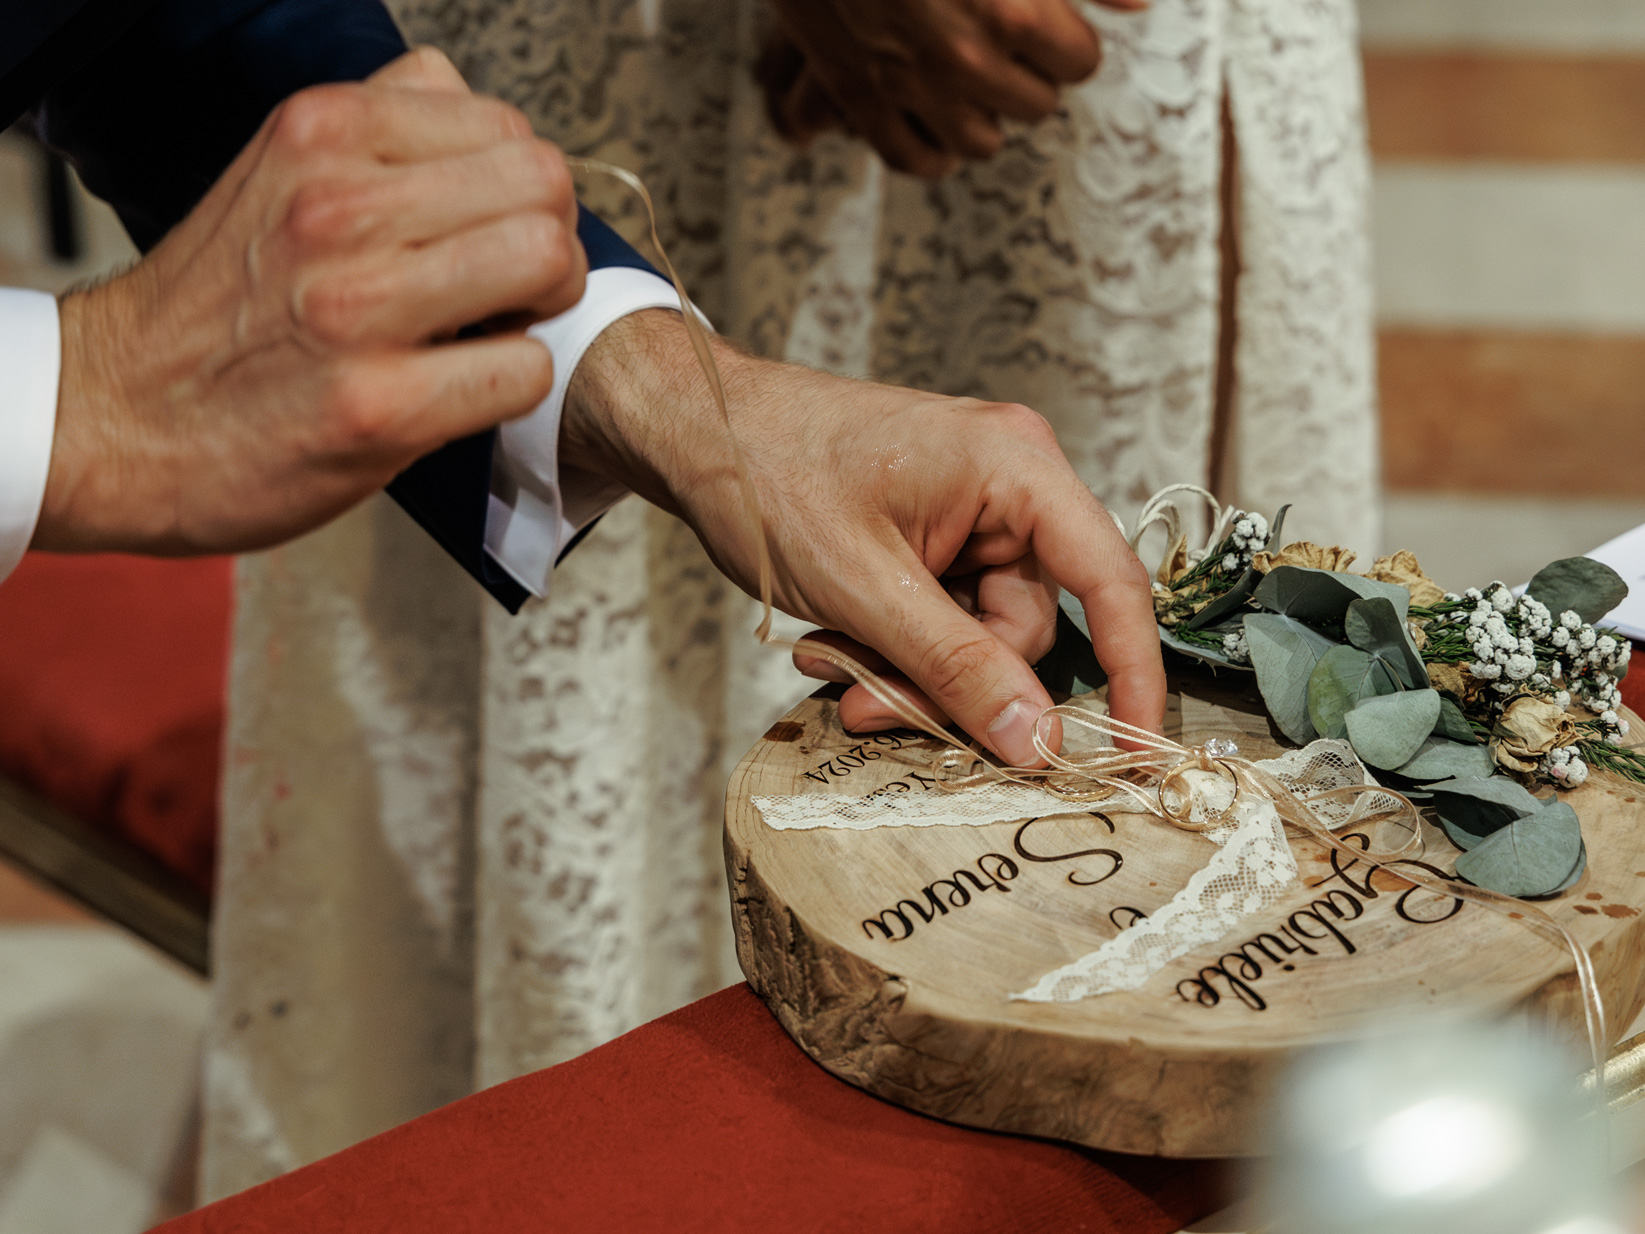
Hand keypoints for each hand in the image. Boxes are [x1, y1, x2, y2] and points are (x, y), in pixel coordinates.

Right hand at [35, 48, 584, 554]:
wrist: (115, 417)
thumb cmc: (216, 306)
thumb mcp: (279, 172)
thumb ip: (381, 129)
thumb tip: (471, 106)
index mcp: (320, 133)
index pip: (507, 128)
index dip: (522, 190)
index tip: (489, 233)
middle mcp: (338, 208)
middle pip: (542, 186)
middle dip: (550, 240)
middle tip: (515, 285)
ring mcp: (357, 308)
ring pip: (545, 262)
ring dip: (544, 306)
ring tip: (496, 329)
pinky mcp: (379, 407)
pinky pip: (524, 370)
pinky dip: (514, 383)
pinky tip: (465, 386)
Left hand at [561, 310, 1163, 764]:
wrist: (695, 427)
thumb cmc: (770, 473)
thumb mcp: (866, 588)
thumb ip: (957, 668)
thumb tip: (1040, 741)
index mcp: (1017, 467)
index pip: (1110, 581)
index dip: (1133, 672)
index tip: (1135, 749)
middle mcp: (1010, 482)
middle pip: (1027, 625)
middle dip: (951, 681)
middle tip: (868, 705)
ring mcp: (971, 508)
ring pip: (978, 633)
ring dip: (909, 668)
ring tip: (831, 658)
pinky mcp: (936, 532)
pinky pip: (943, 617)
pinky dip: (895, 644)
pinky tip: (837, 639)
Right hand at [759, 0, 1145, 178]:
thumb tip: (1140, 5)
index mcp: (1012, 10)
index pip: (1079, 64)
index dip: (1068, 41)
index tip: (1049, 25)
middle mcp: (964, 58)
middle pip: (1036, 106)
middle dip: (1029, 75)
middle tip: (1007, 44)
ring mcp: (908, 84)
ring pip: (981, 144)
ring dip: (986, 116)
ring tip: (976, 84)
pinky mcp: (859, 94)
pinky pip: (911, 158)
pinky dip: (934, 154)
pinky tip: (942, 134)